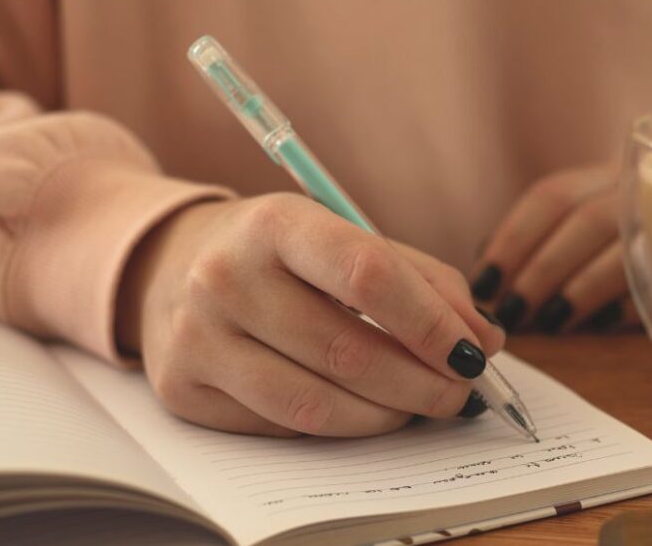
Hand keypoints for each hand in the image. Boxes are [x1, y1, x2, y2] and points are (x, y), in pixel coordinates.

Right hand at [116, 193, 505, 436]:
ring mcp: (196, 337)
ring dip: (387, 415)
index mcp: (275, 224)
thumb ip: (419, 279)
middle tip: (461, 393)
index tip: (472, 352)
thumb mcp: (341, 236)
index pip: (367, 275)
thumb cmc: (276, 252)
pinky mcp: (183, 389)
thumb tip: (483, 338)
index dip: (430, 322)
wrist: (168, 263)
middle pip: (348, 351)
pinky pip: (281, 427)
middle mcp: (225, 277)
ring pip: (316, 403)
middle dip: (423, 382)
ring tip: (419, 406)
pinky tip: (363, 411)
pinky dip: (338, 426)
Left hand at [470, 164, 638, 332]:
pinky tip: (600, 323)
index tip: (484, 281)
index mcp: (608, 174)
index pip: (552, 196)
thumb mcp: (595, 216)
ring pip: (622, 249)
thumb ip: (548, 237)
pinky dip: (627, 304)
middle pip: (585, 222)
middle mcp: (643, 188)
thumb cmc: (638, 228)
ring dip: (579, 290)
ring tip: (550, 322)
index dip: (512, 238)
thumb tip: (490, 276)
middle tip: (510, 312)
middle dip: (541, 270)